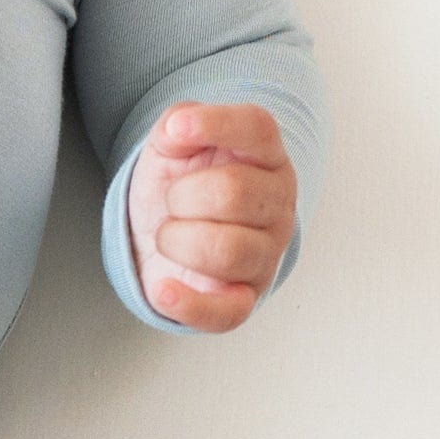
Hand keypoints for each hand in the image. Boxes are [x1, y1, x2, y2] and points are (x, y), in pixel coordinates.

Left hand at [125, 102, 295, 330]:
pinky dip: (189, 304)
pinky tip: (163, 288)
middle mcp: (276, 206)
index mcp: (265, 158)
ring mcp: (265, 255)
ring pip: (228, 250)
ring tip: (169, 236)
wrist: (166, 234)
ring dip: (178, 240)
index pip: (258, 130)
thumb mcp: (172, 145)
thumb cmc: (179, 184)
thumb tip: (179, 128)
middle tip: (172, 202)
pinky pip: (228, 312)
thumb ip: (176, 126)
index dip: (218, 125)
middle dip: (183, 196)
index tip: (176, 130)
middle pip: (234, 192)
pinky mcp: (244, 299)